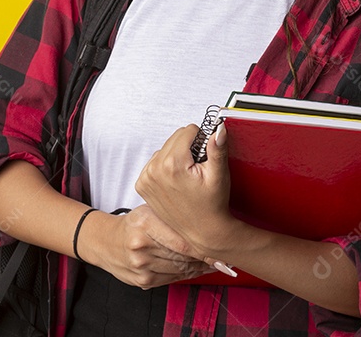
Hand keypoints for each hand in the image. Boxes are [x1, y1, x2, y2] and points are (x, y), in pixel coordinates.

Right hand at [82, 204, 218, 288]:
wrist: (106, 242)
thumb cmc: (134, 224)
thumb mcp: (150, 211)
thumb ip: (173, 216)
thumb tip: (206, 223)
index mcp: (145, 224)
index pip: (181, 240)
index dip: (203, 246)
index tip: (219, 246)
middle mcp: (141, 246)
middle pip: (182, 256)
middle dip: (204, 257)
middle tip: (223, 255)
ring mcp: (141, 267)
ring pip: (180, 269)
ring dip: (199, 268)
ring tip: (215, 262)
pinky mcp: (143, 282)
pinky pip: (172, 279)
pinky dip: (188, 275)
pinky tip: (199, 270)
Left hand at [135, 123, 235, 266]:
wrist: (202, 231)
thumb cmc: (212, 206)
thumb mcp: (218, 175)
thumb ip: (217, 148)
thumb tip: (218, 129)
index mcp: (172, 165)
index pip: (188, 130)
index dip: (201, 140)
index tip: (205, 157)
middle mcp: (154, 170)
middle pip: (175, 137)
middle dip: (188, 148)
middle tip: (197, 169)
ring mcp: (146, 178)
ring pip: (165, 148)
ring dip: (176, 156)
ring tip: (187, 176)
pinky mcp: (142, 184)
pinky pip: (155, 161)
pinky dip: (166, 166)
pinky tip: (176, 180)